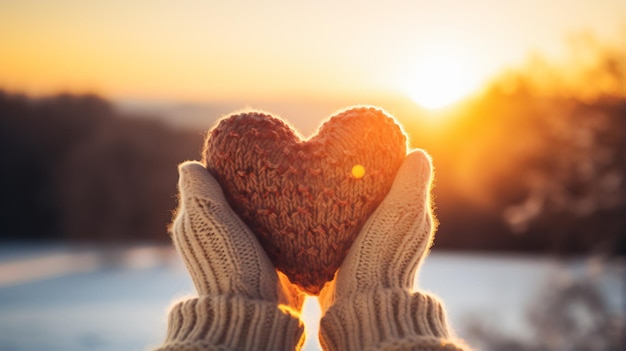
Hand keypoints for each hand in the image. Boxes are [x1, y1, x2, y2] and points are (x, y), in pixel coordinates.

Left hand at [171, 161, 303, 310]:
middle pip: (234, 199)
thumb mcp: (211, 220)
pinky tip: (292, 213)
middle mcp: (214, 236)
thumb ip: (200, 191)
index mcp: (197, 223)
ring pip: (253, 215)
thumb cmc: (231, 260)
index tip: (251, 156)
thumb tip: (189, 165)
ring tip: (288, 186)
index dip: (229, 169)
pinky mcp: (262, 261)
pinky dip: (277, 222)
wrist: (256, 307)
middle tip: (275, 168)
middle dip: (251, 184)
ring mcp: (238, 250)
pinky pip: (269, 232)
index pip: (211, 185)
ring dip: (267, 203)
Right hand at [320, 149, 435, 310]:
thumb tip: (417, 154)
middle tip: (329, 160)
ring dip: (336, 199)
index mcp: (406, 216)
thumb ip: (411, 182)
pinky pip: (333, 231)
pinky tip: (309, 209)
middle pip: (369, 195)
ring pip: (349, 213)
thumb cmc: (383, 253)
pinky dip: (325, 219)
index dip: (377, 163)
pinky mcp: (342, 259)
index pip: (393, 180)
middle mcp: (388, 231)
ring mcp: (365, 246)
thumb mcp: (403, 211)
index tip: (356, 147)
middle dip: (353, 179)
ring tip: (314, 179)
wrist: (361, 302)